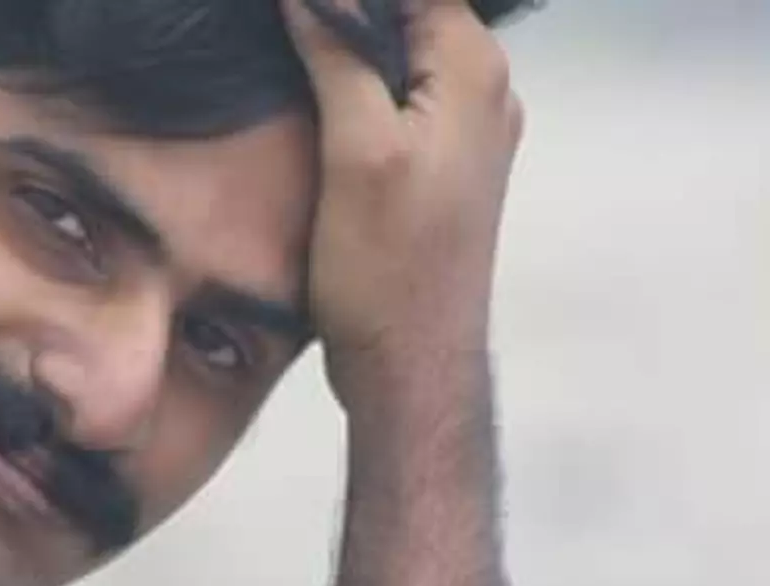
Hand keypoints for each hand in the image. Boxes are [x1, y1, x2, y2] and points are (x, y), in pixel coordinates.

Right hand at [282, 0, 523, 407]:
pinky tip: (318, 100)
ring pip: (407, 54)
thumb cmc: (386, 270)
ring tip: (292, 53)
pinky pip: (405, 98)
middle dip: (350, 14)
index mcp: (473, 72)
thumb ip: (340, 55)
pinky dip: (362, 87)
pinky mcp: (444, 168)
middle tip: (283, 29)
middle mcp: (486, 93)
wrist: (410, 365)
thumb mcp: (354, 148)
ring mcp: (468, 133)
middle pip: (413, 12)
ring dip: (351, 46)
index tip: (291, 13)